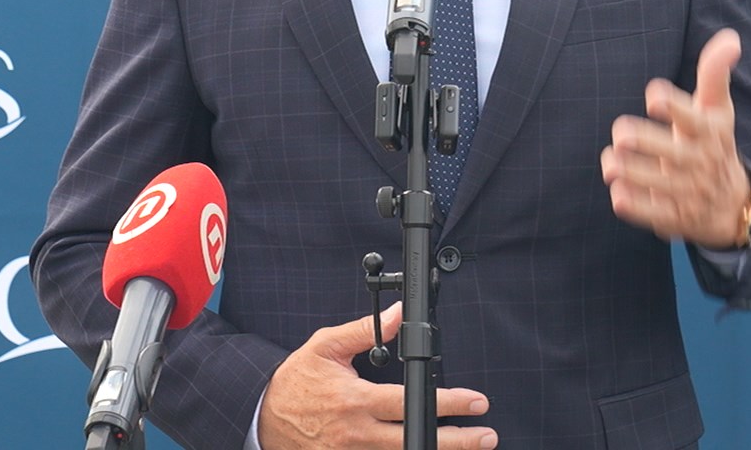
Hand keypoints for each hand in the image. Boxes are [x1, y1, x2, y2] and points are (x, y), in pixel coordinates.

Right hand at [258, 302, 497, 449]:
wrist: (264, 415)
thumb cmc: (296, 381)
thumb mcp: (326, 346)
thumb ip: (365, 330)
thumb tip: (398, 314)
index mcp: (355, 400)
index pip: (410, 403)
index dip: (448, 404)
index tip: (475, 402)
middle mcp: (357, 433)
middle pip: (416, 440)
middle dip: (457, 441)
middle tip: (486, 436)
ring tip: (470, 446)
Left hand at [601, 28, 750, 248]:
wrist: (735, 205)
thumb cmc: (714, 145)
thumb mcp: (718, 111)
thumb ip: (715, 74)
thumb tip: (731, 37)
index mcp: (709, 132)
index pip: (694, 119)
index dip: (675, 107)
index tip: (654, 96)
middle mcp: (700, 162)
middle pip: (673, 154)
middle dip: (645, 143)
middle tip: (621, 134)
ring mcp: (689, 192)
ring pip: (660, 184)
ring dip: (633, 173)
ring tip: (611, 163)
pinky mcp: (676, 217)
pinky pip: (654, 213)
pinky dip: (636, 206)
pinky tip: (618, 193)